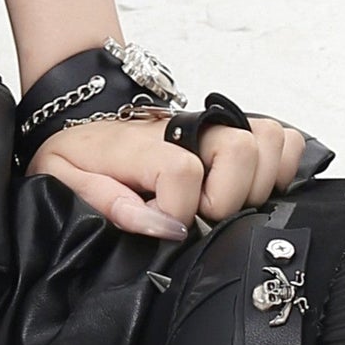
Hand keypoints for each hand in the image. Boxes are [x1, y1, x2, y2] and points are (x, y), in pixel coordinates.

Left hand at [27, 106, 309, 238]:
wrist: (81, 116)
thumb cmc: (76, 153)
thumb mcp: (64, 177)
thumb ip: (107, 201)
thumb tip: (165, 227)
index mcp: (141, 145)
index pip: (182, 170)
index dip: (179, 209)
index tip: (164, 226)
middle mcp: (185, 130)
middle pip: (239, 149)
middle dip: (229, 195)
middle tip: (204, 211)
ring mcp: (211, 129)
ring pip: (267, 140)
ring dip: (258, 179)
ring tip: (226, 199)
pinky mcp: (229, 133)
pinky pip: (280, 138)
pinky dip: (280, 163)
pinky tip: (251, 187)